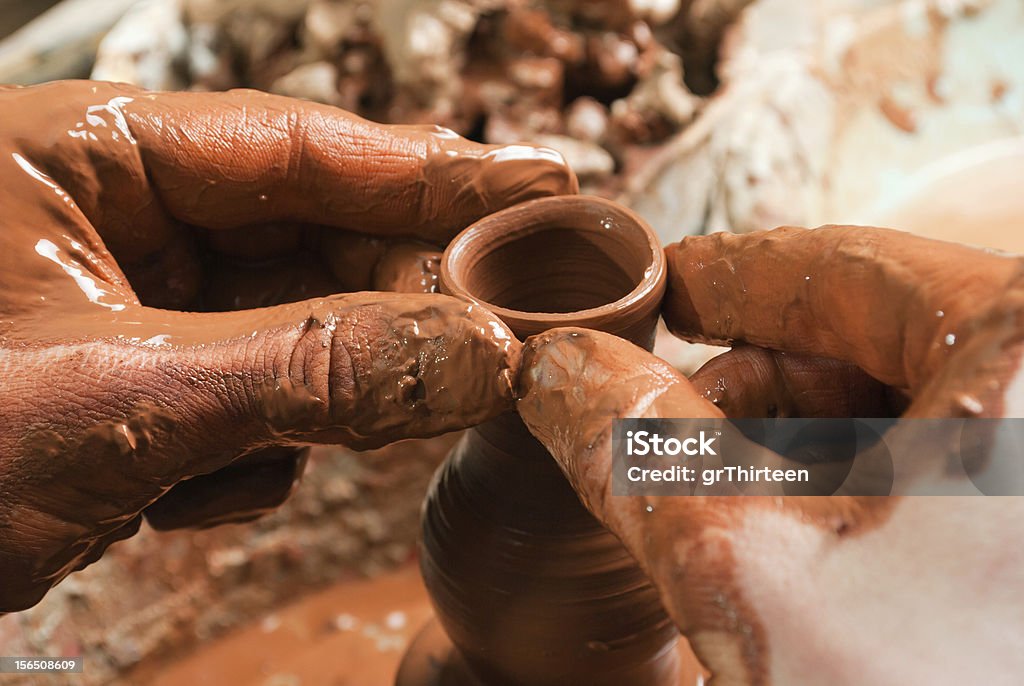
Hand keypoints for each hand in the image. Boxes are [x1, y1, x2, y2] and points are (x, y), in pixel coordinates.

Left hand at [0, 80, 575, 611]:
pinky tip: (189, 490)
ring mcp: (126, 298)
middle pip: (313, 235)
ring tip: (257, 451)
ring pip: (291, 326)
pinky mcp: (133, 376)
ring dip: (307, 398)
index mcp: (87, 154)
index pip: (305, 143)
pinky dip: (247, 449)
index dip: (437, 170)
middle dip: (388, 302)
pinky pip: (249, 391)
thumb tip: (479, 351)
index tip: (541, 185)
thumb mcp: (120, 402)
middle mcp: (113, 213)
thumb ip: (314, 368)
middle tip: (483, 338)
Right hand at [519, 226, 1023, 683]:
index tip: (660, 284)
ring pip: (920, 402)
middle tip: (666, 412)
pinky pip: (964, 462)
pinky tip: (811, 531)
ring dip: (808, 437)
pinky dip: (871, 483)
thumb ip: (637, 444)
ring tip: (729, 491)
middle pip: (880, 333)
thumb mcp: (748, 573)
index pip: (840, 267)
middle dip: (756, 375)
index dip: (725, 275)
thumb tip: (561, 368)